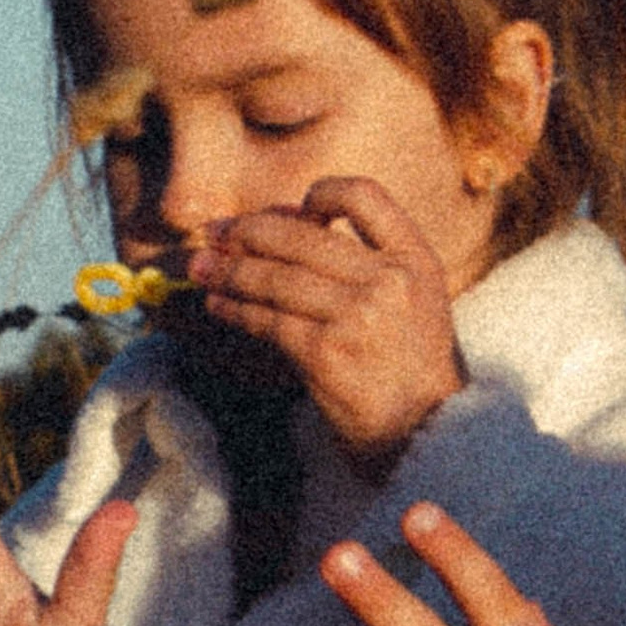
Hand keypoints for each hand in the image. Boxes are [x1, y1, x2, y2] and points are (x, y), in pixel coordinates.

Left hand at [183, 178, 463, 463]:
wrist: (425, 431)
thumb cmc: (409, 366)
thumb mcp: (413, 299)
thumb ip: (366, 263)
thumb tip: (285, 225)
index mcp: (414, 257)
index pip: (364, 195)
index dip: (321, 194)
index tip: (292, 209)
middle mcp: (389, 279)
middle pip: (302, 236)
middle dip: (248, 232)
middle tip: (213, 234)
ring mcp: (358, 316)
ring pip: (276, 279)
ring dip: (230, 272)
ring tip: (201, 269)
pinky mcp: (326, 353)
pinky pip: (269, 321)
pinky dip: (237, 310)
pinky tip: (219, 306)